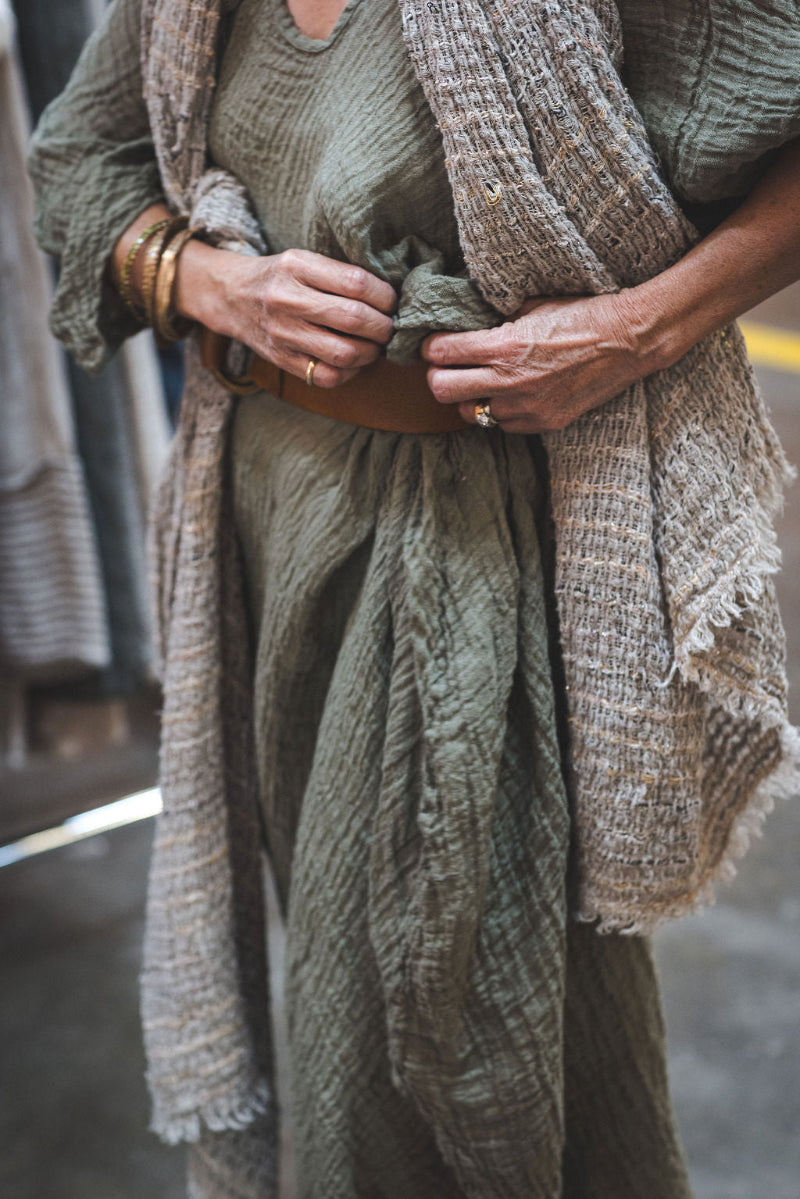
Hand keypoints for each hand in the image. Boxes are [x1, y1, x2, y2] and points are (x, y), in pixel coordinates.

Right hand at [176, 244, 396, 388]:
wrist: (230, 295)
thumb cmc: (280, 277)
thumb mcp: (303, 260)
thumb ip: (340, 275)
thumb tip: (390, 300)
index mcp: (297, 266)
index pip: (357, 283)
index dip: (385, 297)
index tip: (392, 302)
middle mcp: (287, 299)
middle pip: (353, 319)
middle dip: (384, 327)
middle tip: (391, 328)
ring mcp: (282, 333)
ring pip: (343, 353)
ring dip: (371, 353)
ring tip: (376, 346)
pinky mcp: (280, 359)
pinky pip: (326, 376)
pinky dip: (349, 373)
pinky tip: (354, 362)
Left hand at [422, 291, 660, 433]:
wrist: (627, 341)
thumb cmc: (581, 315)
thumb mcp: (532, 305)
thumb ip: (495, 320)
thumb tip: (465, 323)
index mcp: (505, 346)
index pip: (441, 353)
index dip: (432, 347)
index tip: (436, 344)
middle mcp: (510, 382)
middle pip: (441, 390)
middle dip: (438, 376)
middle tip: (447, 367)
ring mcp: (526, 408)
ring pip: (471, 412)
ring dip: (470, 396)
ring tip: (483, 381)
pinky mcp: (542, 423)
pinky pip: (501, 424)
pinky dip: (499, 410)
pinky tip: (511, 393)